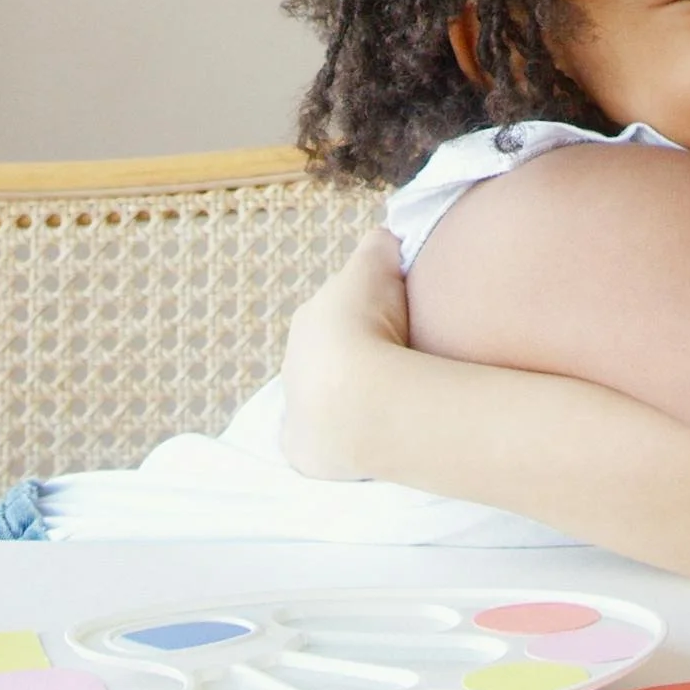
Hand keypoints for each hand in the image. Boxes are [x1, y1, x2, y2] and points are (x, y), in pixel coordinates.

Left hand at [280, 229, 409, 479]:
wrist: (358, 399)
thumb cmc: (368, 324)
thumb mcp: (377, 263)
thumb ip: (378, 246)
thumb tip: (385, 240)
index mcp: (309, 320)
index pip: (337, 314)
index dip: (366, 316)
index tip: (395, 324)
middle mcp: (293, 362)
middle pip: (326, 357)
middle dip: (355, 359)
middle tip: (397, 365)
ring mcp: (294, 409)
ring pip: (321, 399)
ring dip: (349, 398)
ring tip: (387, 403)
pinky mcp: (300, 449)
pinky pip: (320, 440)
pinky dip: (338, 437)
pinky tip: (364, 437)